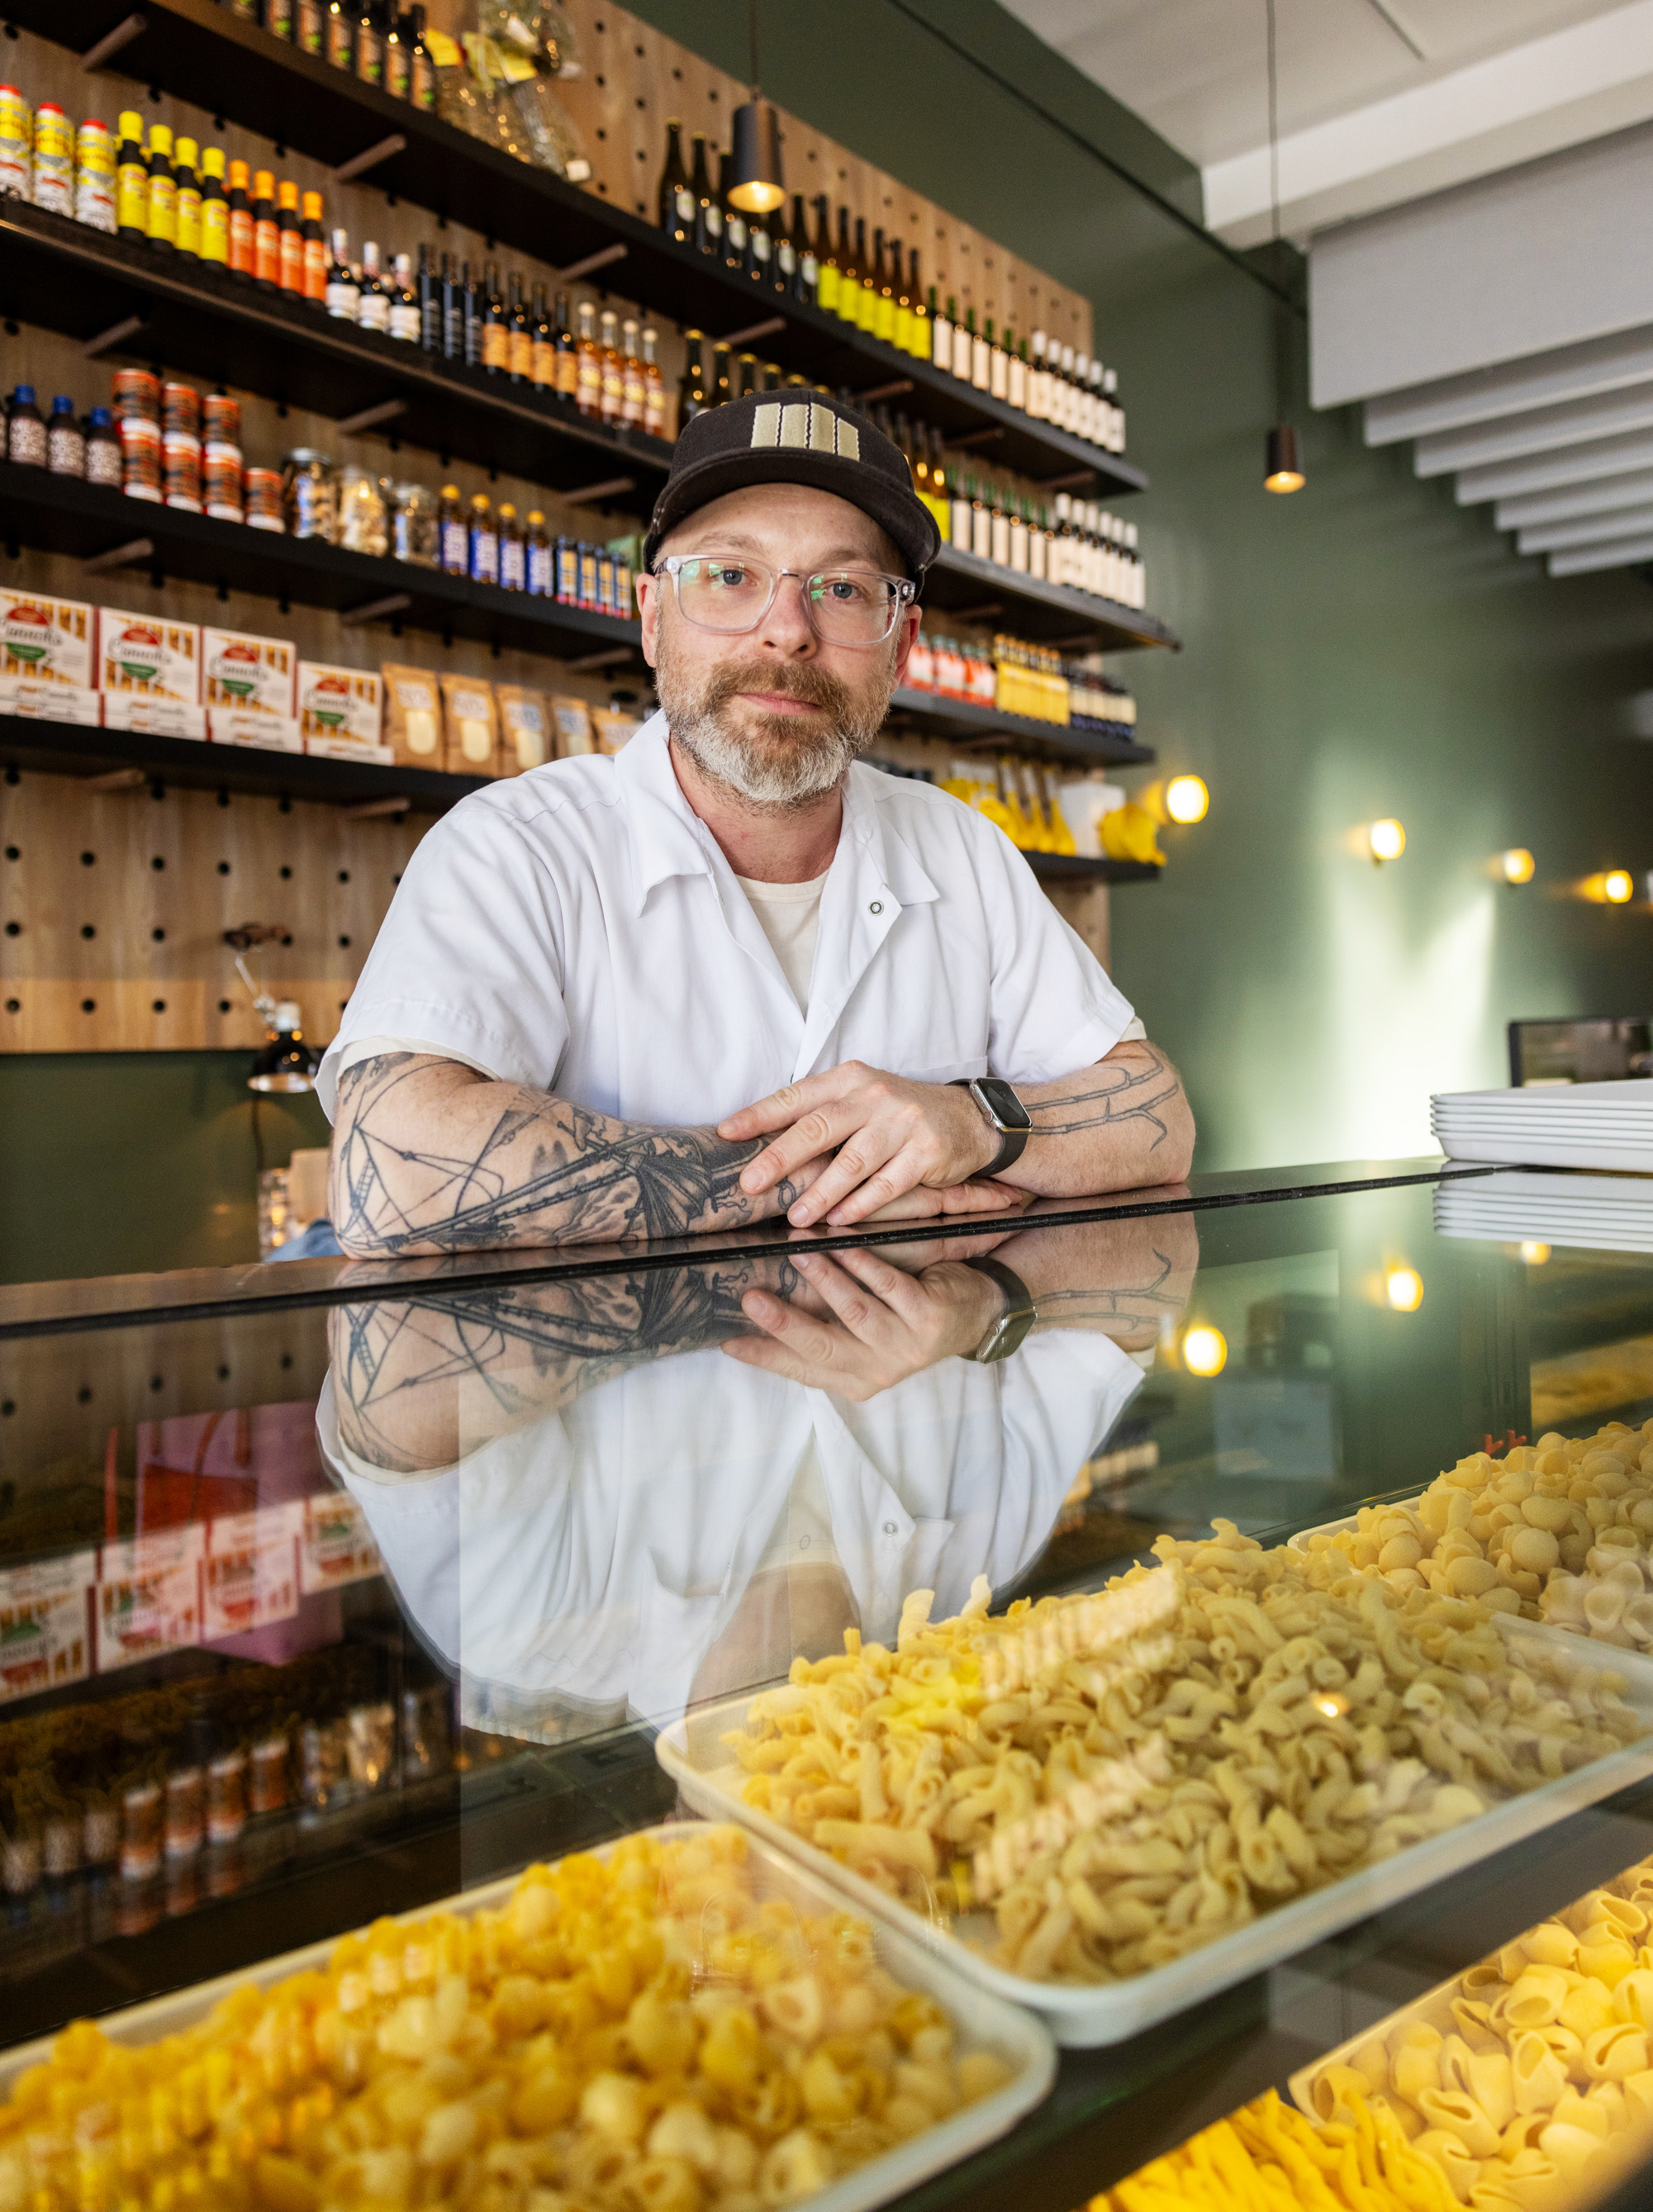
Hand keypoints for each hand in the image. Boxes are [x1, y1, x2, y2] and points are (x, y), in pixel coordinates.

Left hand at [718, 1062, 1003, 1228]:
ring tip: (796, 1216)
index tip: (727, 1133)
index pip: (797, 1096)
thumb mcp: (861, 1099)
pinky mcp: (927, 1152)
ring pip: (853, 1162)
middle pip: (819, 1128)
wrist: (969, 1119)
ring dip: (820, 1193)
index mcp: (850, 1079)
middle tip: (750, 1184)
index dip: (760, 1114)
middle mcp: (875, 1096)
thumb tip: (763, 1143)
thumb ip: (821, 1114)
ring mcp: (903, 1123)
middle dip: (780, 1158)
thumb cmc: (899, 1114)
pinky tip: (839, 1220)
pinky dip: (860, 1205)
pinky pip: (887, 1184)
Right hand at [723, 1245, 1003, 1400]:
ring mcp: (906, 1346)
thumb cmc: (903, 1320)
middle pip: (822, 1348)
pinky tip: (839, 1241)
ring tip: (795, 1249)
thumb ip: (816, 1335)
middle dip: (783, 1324)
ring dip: (822, 1278)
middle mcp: (878, 1370)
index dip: (765, 1357)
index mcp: (854, 1379)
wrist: (975, 1313)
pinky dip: (861, 1262)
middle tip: (750, 1297)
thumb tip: (746, 1333)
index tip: (728, 1341)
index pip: (801, 1371)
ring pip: (855, 1312)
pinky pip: (888, 1285)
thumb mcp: (861, 1339)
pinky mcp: (929, 1316)